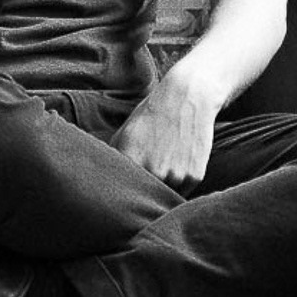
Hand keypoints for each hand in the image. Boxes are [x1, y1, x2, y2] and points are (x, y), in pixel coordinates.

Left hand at [109, 72, 216, 194]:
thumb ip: (113, 159)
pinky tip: (175, 165)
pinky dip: (177, 185)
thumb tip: (102, 182)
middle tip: (139, 190)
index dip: (119, 197)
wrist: (187, 98)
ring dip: (160, 192)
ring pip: (163, 197)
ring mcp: (176, 175)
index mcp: (131, 160)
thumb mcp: (125, 133)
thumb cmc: (152, 115)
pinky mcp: (194, 177)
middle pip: (143, 199)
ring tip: (160, 171)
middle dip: (140, 197)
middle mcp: (154, 171)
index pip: (121, 193)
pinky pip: (182, 192)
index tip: (117, 198)